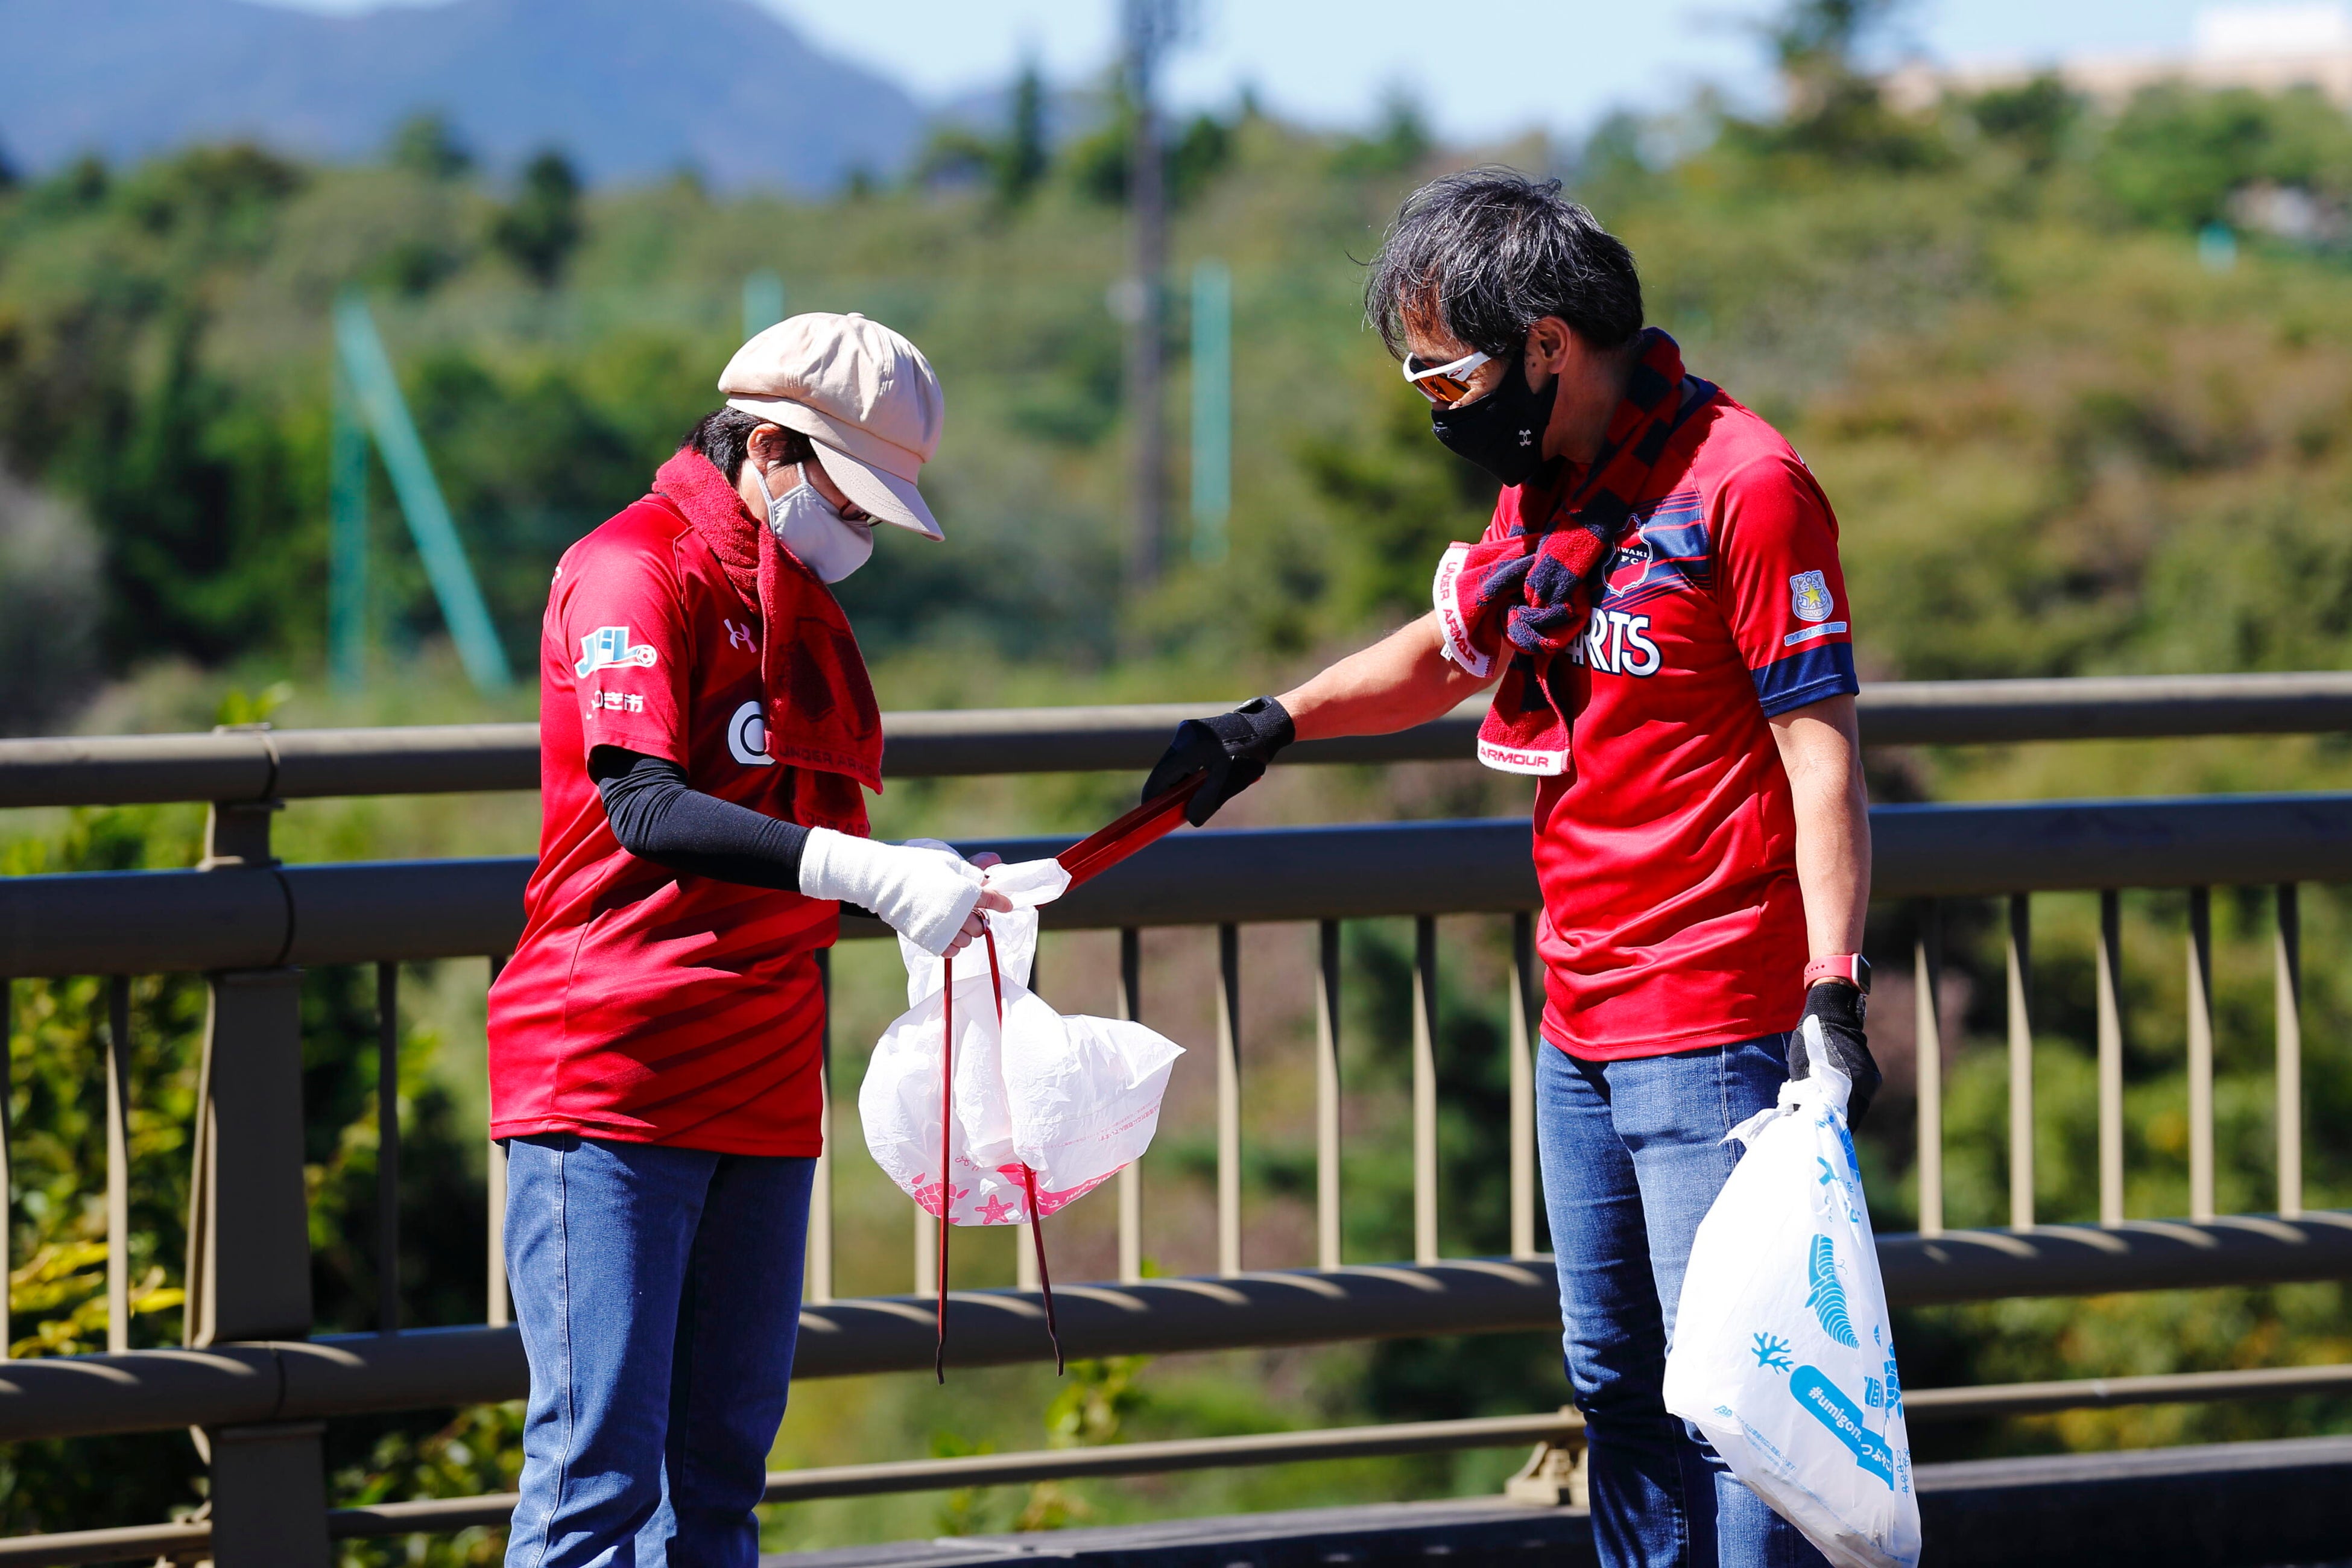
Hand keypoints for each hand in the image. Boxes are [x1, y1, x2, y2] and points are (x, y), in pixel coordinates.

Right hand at [798, 831, 1003, 955]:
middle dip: (979, 919)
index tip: (1007, 905)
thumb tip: (991, 866)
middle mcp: (958, 913)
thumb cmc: (914, 865)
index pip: (992, 901)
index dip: (1002, 903)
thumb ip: (968, 869)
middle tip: (970, 911)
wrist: (883, 880)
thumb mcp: (945, 861)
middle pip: (981, 926)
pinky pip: (952, 951)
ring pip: (968, 941)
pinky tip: (946, 934)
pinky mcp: (929, 941)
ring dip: (966, 933)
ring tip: (954, 922)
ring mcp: (944, 929)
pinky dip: (953, 945)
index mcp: (965, 891)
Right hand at [1142, 696, 1295, 824]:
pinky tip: (1206, 780)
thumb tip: (1189, 818)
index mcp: (1188, 747)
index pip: (1160, 777)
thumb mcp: (1228, 783)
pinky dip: (1190, 773)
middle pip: (1165, 771)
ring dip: (1182, 783)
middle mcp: (1183, 735)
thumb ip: (1206, 803)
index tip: (1152, 815)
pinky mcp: (1194, 731)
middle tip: (1178, 811)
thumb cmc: (1249, 755)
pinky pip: (1184, 758)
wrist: (1266, 727)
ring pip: (1175, 765)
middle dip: (1170, 793)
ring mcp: (1188, 731)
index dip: (1154, 798)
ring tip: (1201, 794)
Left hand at [1789, 981, 1880, 1125]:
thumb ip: (1807, 1093)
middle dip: (1838, 1122)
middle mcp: (1864, 1083)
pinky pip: (1862, 1096)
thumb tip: (1803, 1116)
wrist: (1833, 1014)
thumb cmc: (1810, 1041)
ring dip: (1845, 1112)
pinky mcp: (1873, 1076)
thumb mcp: (1801, 1069)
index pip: (1844, 1119)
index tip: (1821, 1134)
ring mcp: (1871, 1080)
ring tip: (1828, 1115)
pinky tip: (1837, 1100)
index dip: (1832, 1128)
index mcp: (1846, 1082)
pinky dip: (1851, 1100)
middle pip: (1853, 1115)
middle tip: (1823, 1127)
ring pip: (1859, 1107)